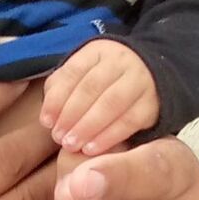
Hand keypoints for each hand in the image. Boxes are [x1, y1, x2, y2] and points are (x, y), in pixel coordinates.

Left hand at [40, 40, 159, 154]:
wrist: (150, 76)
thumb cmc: (104, 80)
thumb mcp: (82, 74)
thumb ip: (61, 90)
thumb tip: (48, 118)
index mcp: (97, 51)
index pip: (74, 71)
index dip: (58, 98)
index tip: (46, 122)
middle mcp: (120, 61)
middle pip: (92, 86)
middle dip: (71, 114)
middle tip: (58, 137)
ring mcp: (139, 80)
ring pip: (111, 103)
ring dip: (88, 126)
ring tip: (71, 145)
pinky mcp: (151, 103)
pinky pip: (129, 120)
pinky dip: (109, 136)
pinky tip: (92, 148)